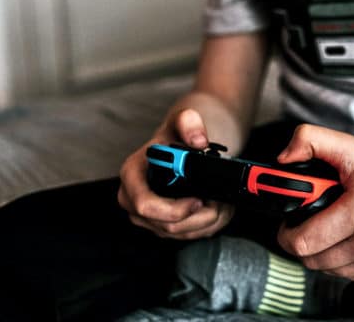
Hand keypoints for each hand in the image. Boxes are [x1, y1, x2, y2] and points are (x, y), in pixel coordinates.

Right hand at [118, 108, 234, 238]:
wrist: (182, 145)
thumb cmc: (177, 134)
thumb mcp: (183, 120)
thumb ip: (190, 123)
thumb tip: (199, 141)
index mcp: (132, 174)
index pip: (145, 205)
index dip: (174, 209)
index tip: (199, 199)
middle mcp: (133, 199)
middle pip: (167, 225)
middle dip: (200, 216)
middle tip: (220, 200)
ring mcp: (148, 217)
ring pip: (182, 233)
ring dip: (209, 220)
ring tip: (221, 201)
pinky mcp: (164, 226)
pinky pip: (189, 234)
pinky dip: (209, 224)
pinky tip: (217, 206)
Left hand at [276, 124, 353, 281]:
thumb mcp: (348, 146)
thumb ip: (308, 140)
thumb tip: (283, 159)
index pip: (302, 242)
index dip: (286, 233)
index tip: (289, 222)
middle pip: (311, 260)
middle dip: (301, 242)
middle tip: (307, 223)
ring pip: (327, 270)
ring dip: (320, 252)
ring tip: (329, 228)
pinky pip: (346, 275)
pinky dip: (340, 260)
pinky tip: (348, 238)